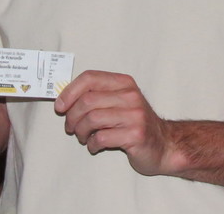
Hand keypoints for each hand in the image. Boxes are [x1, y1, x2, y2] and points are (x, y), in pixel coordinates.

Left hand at [55, 70, 177, 176]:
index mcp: (124, 83)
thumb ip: (97, 96)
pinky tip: (95, 146)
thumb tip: (63, 99)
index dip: (69, 92)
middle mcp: (131, 96)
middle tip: (71, 127)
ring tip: (83, 137)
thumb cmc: (134, 124)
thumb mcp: (119, 102)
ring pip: (92, 119)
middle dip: (72, 117)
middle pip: (87, 101)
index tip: (60, 107)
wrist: (163, 144)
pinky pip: (101, 138)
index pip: (90, 78)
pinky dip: (92, 144)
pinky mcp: (135, 135)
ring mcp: (135, 115)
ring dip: (80, 132)